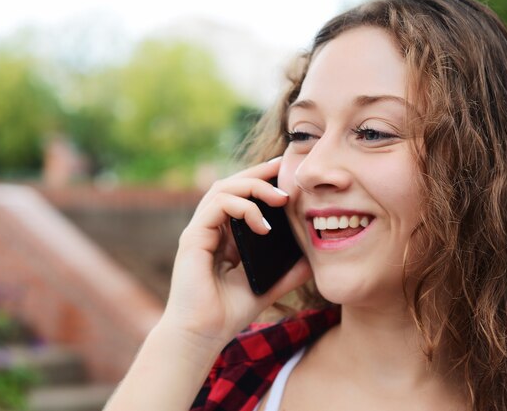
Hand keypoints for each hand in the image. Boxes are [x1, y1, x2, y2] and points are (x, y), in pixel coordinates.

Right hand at [161, 157, 310, 346]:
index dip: (261, 179)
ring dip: (253, 187)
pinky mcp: (193, 238)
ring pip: (222, 189)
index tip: (286, 172)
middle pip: (230, 184)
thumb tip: (313, 260)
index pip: (241, 196)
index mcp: (224, 235)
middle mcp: (210, 228)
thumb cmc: (228, 313)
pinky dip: (242, 208)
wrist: (203, 334)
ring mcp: (200, 231)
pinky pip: (217, 207)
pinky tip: (263, 225)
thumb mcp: (267, 287)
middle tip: (285, 171)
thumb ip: (287, 273)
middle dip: (259, 173)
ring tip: (280, 200)